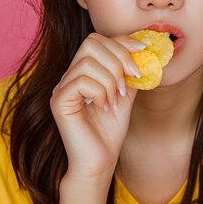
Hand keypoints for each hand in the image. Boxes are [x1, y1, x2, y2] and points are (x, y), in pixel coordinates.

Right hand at [50, 32, 143, 179]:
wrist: (99, 162)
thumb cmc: (109, 132)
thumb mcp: (125, 95)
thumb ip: (129, 73)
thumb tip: (144, 51)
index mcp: (83, 72)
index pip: (98, 41)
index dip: (121, 41)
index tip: (143, 49)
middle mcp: (69, 77)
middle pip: (91, 43)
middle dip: (118, 57)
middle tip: (131, 79)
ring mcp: (61, 88)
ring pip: (88, 62)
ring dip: (110, 79)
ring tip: (116, 99)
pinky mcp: (59, 102)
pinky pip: (81, 81)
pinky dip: (100, 91)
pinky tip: (104, 107)